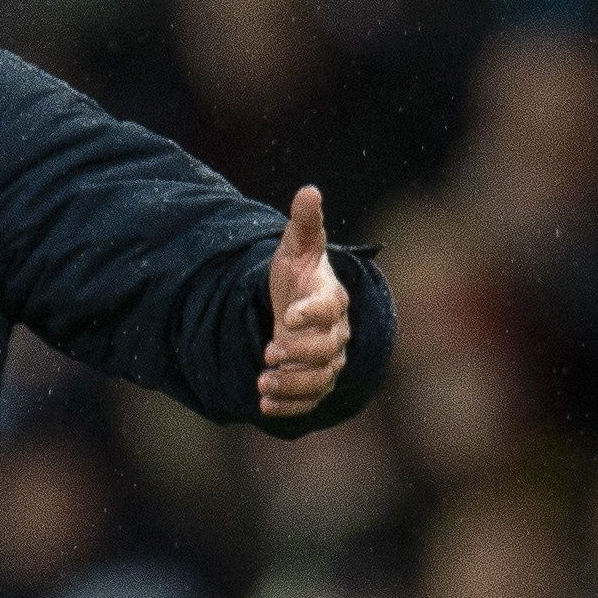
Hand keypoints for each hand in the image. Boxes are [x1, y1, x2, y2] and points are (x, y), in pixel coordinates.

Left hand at [260, 184, 349, 419]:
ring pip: (320, 380)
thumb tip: (309, 190)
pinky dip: (289, 406)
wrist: (295, 304)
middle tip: (269, 352)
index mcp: (331, 298)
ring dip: (292, 385)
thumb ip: (304, 224)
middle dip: (299, 354)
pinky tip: (264, 406)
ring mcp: (327, 360)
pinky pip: (310, 400)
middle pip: (328, 350)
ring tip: (262, 383)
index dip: (313, 313)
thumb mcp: (295, 248)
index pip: (331, 308)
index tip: (288, 316)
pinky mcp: (314, 382)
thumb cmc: (297, 275)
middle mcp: (335, 333)